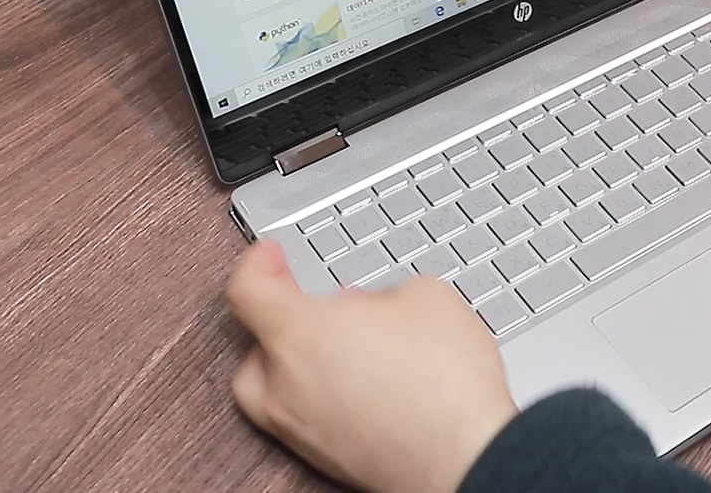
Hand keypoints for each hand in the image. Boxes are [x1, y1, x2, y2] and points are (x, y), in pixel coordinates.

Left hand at [226, 241, 516, 492]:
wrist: (463, 456)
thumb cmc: (444, 383)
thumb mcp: (425, 295)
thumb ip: (381, 293)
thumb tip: (373, 309)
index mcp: (298, 334)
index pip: (247, 289)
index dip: (257, 263)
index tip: (269, 254)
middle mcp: (285, 385)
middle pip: (255, 342)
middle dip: (283, 315)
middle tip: (315, 300)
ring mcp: (298, 428)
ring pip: (275, 384)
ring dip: (298, 358)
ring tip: (344, 344)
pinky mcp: (321, 456)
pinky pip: (302, 413)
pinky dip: (319, 392)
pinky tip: (362, 381)